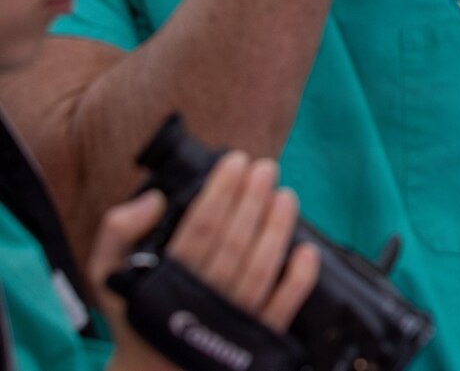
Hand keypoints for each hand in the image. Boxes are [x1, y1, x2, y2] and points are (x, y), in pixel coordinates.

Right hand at [93, 152, 319, 369]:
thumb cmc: (135, 313)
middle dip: (252, 201)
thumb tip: (154, 198)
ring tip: (285, 195)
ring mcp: (230, 323)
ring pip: (259, 271)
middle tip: (266, 168)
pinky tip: (307, 249)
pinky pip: (281, 308)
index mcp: (163, 282)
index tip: (235, 161)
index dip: (220, 193)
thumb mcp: (109, 273)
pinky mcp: (256, 339)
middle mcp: (199, 302)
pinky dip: (298, 280)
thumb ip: (118, 232)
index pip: (197, 230)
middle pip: (233, 244)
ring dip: (276, 230)